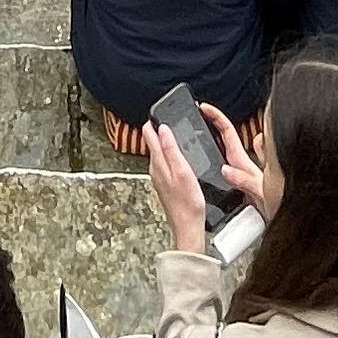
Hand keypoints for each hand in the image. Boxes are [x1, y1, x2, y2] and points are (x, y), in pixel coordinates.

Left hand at [147, 118, 211, 255]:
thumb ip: (171, 149)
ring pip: (159, 153)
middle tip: (164, 116)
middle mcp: (156, 169)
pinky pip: (165, 163)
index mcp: (158, 162)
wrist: (188, 227)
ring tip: (171, 131)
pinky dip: (169, 154)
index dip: (153, 120)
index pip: (149, 135)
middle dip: (157, 129)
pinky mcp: (166, 184)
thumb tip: (161, 128)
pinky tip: (178, 156)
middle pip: (153, 143)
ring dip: (163, 142)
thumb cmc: (187, 202)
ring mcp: (160, 177)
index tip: (158, 110)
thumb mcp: (182, 170)